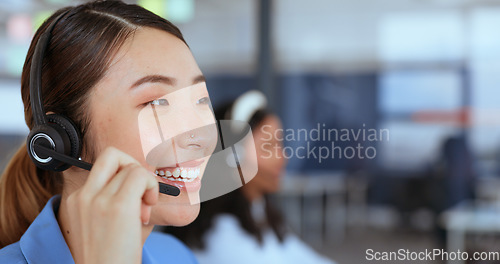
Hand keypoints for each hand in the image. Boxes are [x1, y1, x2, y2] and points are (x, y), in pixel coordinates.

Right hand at [64, 147, 157, 263]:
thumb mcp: (104, 225)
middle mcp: (82, 196)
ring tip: (143, 210)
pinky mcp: (118, 206)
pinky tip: (148, 206)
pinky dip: (152, 187)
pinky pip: (141, 176)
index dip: (122, 175)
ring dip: (146, 183)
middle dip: (132, 166)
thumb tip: (141, 180)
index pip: (101, 166)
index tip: (132, 192)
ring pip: (132, 167)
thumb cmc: (110, 257)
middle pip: (112, 155)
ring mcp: (98, 200)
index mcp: (75, 200)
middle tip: (140, 190)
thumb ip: (116, 199)